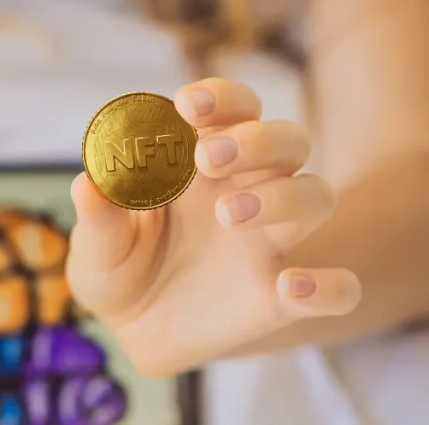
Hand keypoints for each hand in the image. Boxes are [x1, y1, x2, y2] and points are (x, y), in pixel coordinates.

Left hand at [66, 78, 360, 375]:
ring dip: (284, 196)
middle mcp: (247, 190)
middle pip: (287, 141)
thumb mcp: (96, 244)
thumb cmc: (118, 266)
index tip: (188, 104)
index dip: (221, 98)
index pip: (233, 109)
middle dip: (256, 139)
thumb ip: (98, 215)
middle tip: (208, 157)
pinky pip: (338, 286)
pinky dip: (331, 285)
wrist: (132, 330)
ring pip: (317, 195)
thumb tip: (90, 183)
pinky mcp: (282, 297)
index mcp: (202, 163)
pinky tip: (291, 287)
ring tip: (226, 214)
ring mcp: (270, 242)